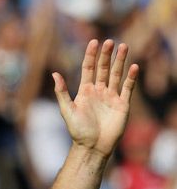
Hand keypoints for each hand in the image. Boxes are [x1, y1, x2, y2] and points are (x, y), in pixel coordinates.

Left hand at [53, 40, 138, 157]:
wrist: (92, 146)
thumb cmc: (78, 131)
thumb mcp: (67, 110)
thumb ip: (61, 92)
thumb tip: (54, 73)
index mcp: (85, 91)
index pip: (88, 68)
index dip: (91, 55)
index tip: (94, 42)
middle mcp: (99, 91)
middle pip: (103, 68)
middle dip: (106, 55)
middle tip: (110, 42)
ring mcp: (111, 96)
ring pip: (116, 74)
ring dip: (120, 61)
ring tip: (123, 46)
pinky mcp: (122, 104)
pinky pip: (128, 88)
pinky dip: (131, 77)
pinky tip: (134, 66)